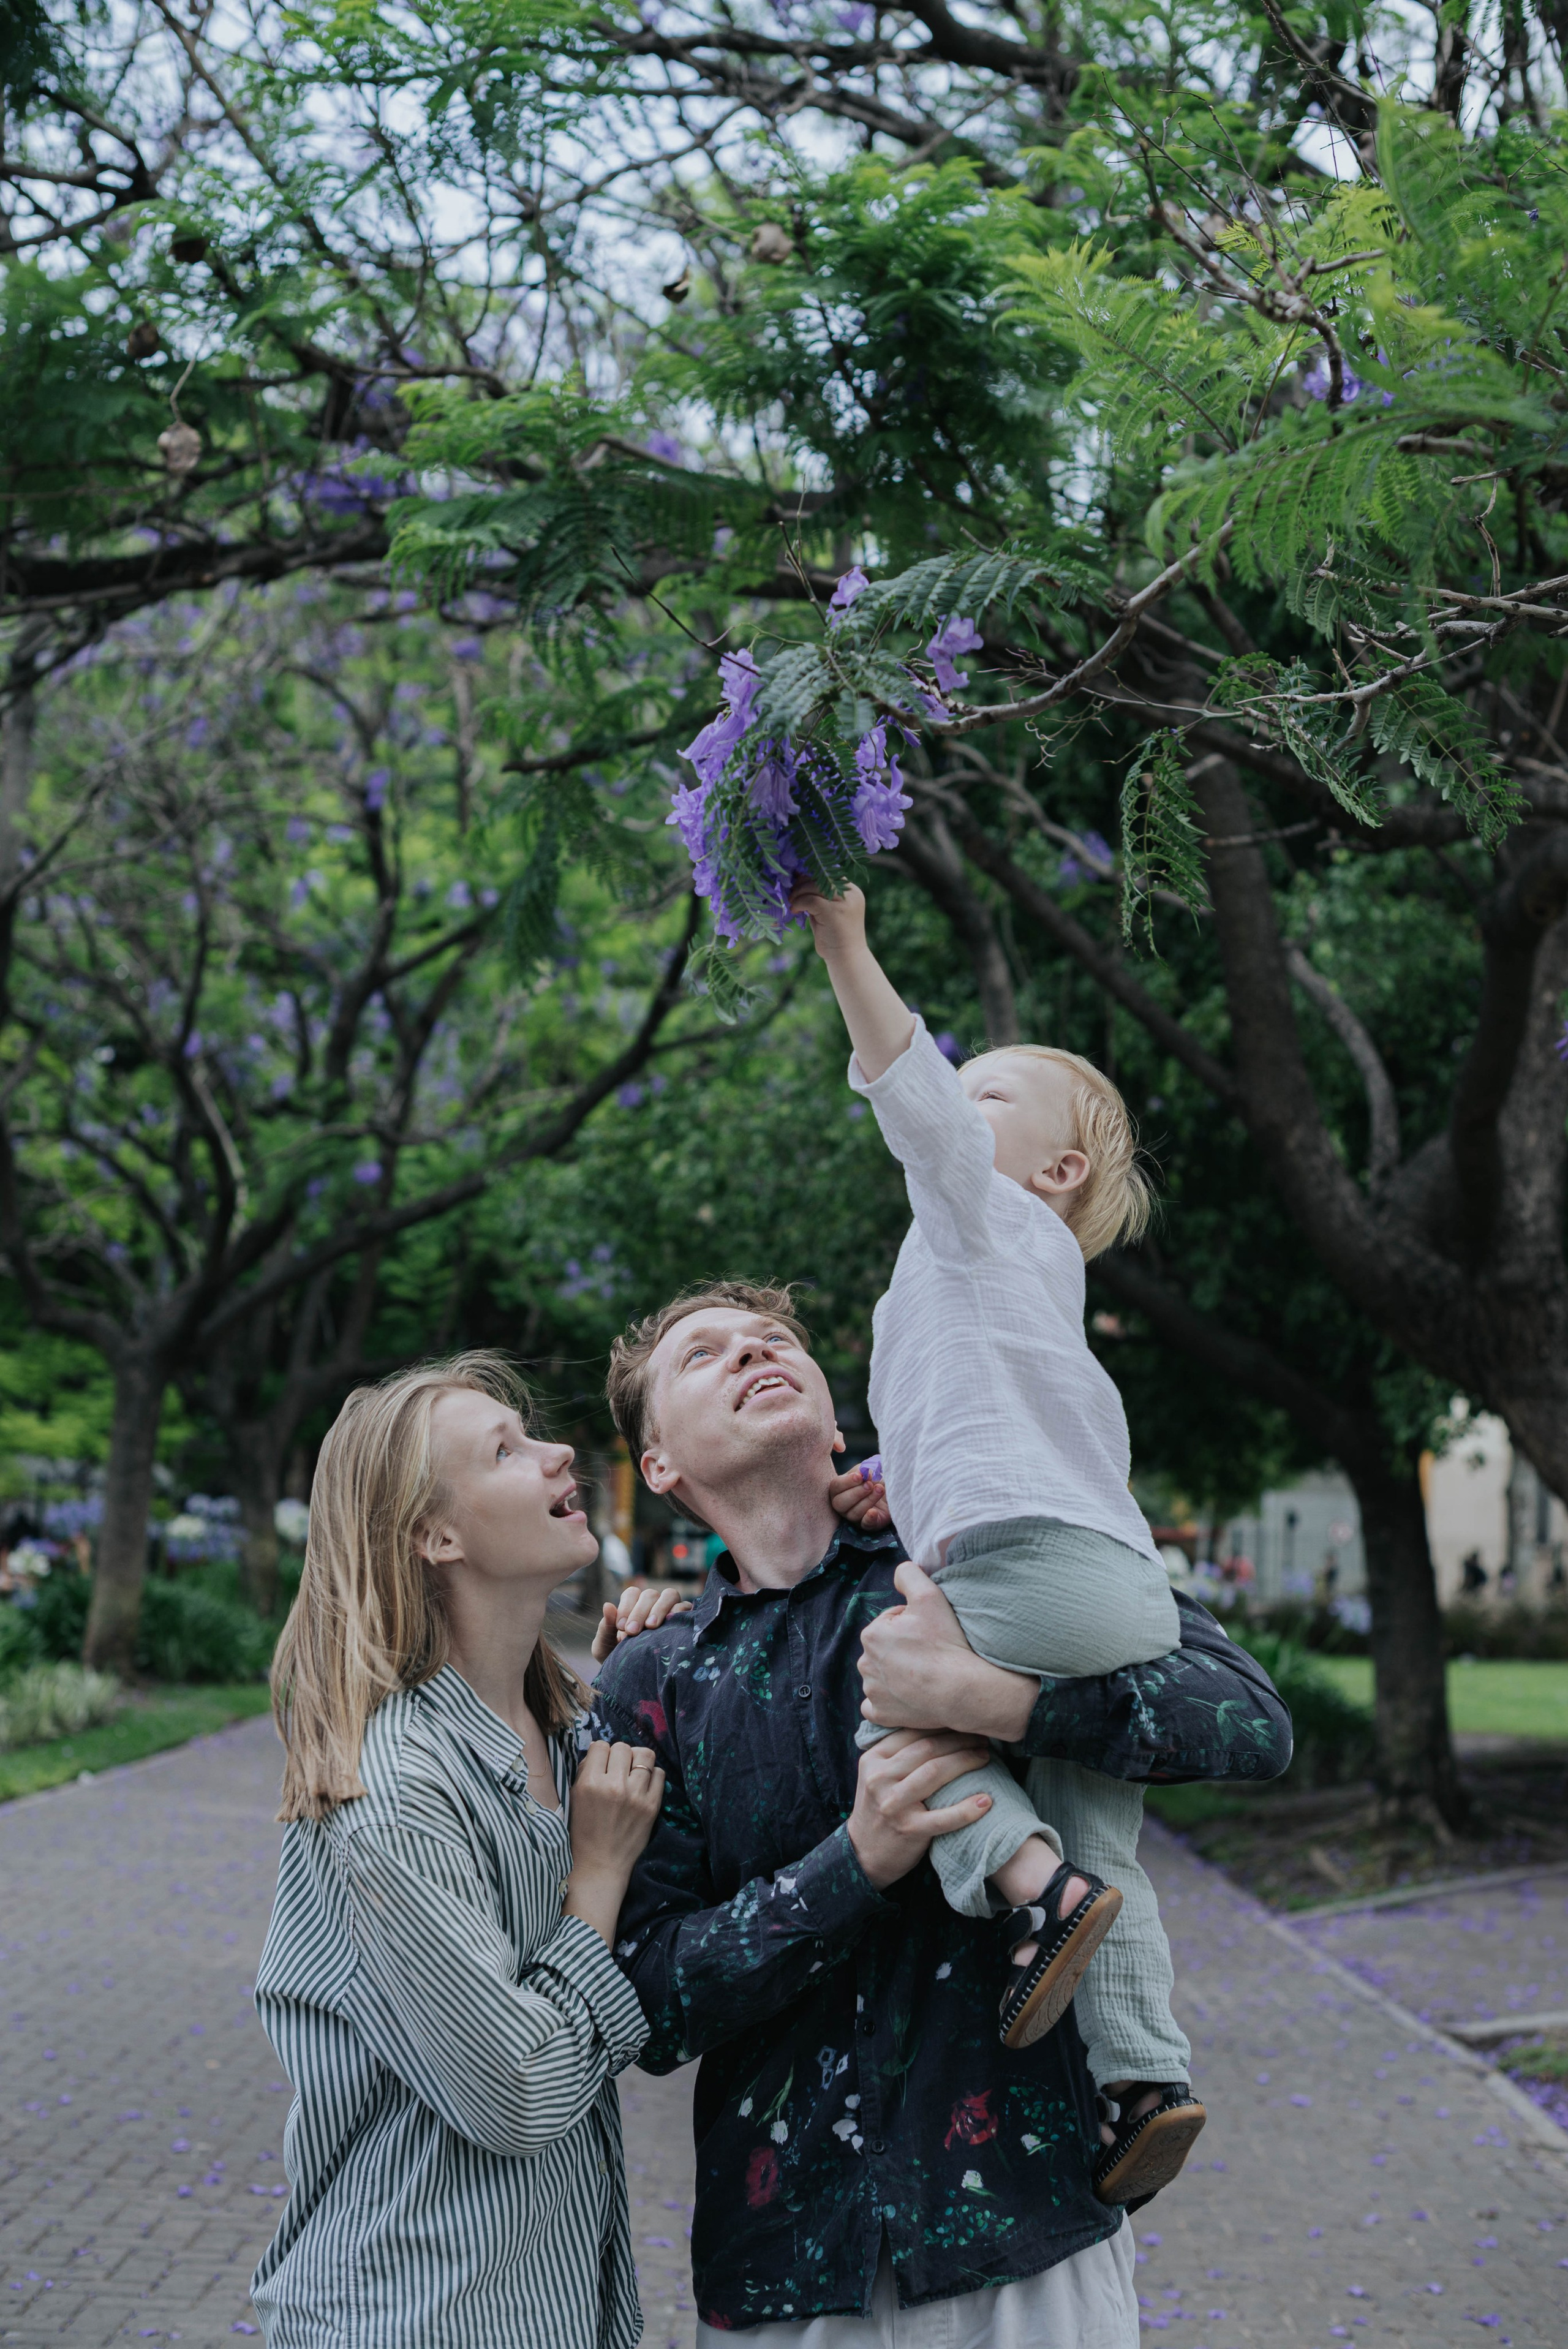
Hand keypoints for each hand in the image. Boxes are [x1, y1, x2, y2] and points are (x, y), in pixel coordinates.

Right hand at [564, 1739, 665, 1943]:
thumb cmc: (582, 1832)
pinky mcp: (653, 1806)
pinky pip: (659, 1773)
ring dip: (637, 1761)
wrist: (600, 1866)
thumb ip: (584, 1772)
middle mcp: (614, 1786)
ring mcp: (636, 1795)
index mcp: (589, 1783)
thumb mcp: (574, 1799)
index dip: (600, 1754)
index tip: (600, 1764)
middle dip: (618, 1756)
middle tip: (616, 1770)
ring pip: (644, 1754)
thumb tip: (599, 1752)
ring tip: (632, 1773)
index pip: (600, 1746)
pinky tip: (643, 1785)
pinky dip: (651, 1775)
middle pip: (622, 1747)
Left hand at [590, 1581, 691, 1663]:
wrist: (634, 1680)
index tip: (621, 1627)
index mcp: (632, 1605)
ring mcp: (670, 1609)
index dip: (626, 1606)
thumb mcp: (605, 1646)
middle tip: (632, 1631)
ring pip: (670, 1595)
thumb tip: (607, 1605)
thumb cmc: (617, 1659)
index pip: (632, 1593)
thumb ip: (606, 1627)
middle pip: (650, 1594)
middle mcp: (652, 1604)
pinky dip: (679, 1613)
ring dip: (660, 1608)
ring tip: (651, 1626)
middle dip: (640, 1611)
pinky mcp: (684, 1619)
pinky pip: (686, 1608)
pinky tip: (670, 1628)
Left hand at [790, 879, 867, 962]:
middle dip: (802, 883)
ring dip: (799, 892)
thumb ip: (818, 896)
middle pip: (821, 877)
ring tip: (792, 903)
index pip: (828, 874)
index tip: (797, 884)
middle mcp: (851, 894)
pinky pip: (810, 900)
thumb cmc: (835, 935)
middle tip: (791, 894)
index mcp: (852, 891)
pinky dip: (799, 903)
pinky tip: (795, 911)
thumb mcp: (827, 910)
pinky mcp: (834, 912)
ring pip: (815, 886)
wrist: (847, 958)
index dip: (810, 876)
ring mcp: (844, 903)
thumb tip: (799, 877)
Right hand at [828, 1453, 889, 1532]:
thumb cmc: (876, 1479)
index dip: (846, 1482)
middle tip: (869, 1485)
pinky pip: (865, 1524)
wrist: (893, 1491)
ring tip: (880, 1490)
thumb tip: (863, 1473)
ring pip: (853, 1513)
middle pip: (839, 1503)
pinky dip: (869, 1518)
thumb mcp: (869, 1470)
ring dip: (867, 1500)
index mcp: (840, 1489)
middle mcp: (843, 1504)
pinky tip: (873, 1512)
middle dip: (855, 1493)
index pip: (835, 1487)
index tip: (860, 1476)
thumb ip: (864, 1470)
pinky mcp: (868, 1524)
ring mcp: (854, 1516)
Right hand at [846, 1727, 995, 1888]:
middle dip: (959, 1740)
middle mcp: (879, 1777)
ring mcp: (893, 1804)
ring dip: (966, 1761)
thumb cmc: (881, 1808)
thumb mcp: (877, 1776)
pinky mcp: (908, 1829)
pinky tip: (986, 1801)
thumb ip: (898, 1753)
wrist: (865, 1853)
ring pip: (935, 1772)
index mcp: (873, 1759)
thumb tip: (938, 1724)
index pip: (912, 1733)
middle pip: (927, 1749)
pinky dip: (967, 1809)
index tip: (965, 1724)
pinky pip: (944, 1816)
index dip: (942, 1726)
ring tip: (985, 1757)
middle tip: (982, 1739)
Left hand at [858, 1561, 1037, 1741]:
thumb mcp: (929, 1595)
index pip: (892, 1622)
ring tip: (924, 1676)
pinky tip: (908, 1698)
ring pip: (882, 1676)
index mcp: (871, 1634)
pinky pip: (878, 1705)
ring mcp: (871, 1691)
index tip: (931, 1635)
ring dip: (897, 1675)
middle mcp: (864, 1663)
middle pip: (886, 1650)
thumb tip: (899, 1575)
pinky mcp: (880, 1714)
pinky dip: (890, 1702)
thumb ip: (908, 1574)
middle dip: (903, 1649)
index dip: (914, 1626)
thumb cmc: (945, 1643)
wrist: (961, 1690)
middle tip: (930, 1655)